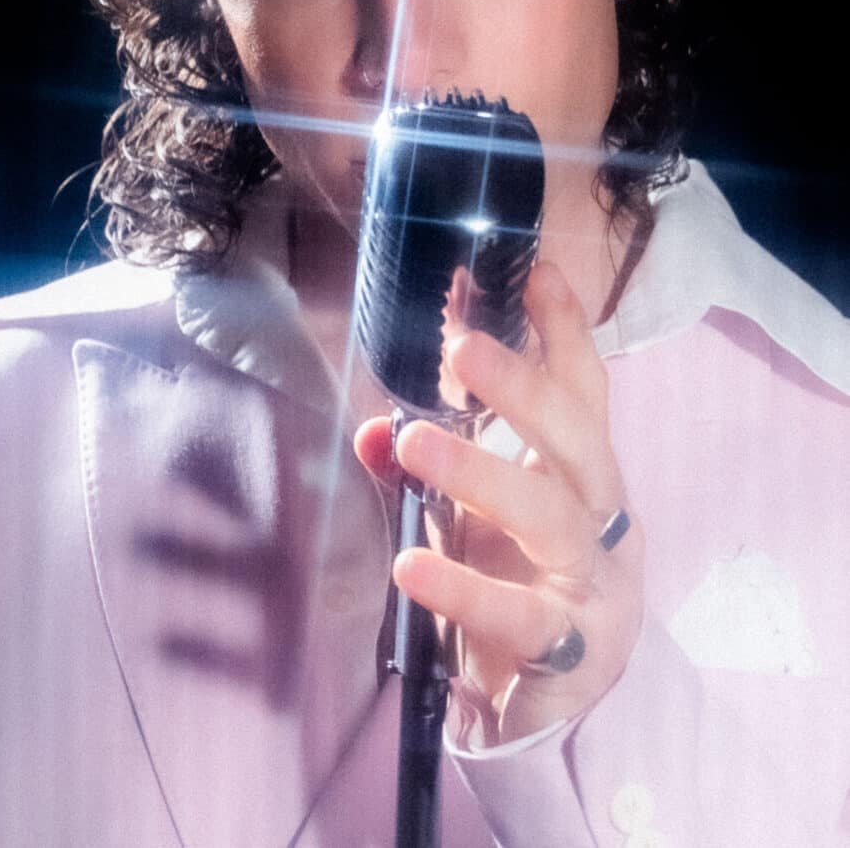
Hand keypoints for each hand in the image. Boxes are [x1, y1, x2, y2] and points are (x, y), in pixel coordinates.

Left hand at [354, 262, 643, 742]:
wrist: (544, 703)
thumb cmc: (510, 588)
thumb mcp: (466, 518)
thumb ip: (425, 472)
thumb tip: (373, 429)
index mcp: (581, 479)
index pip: (583, 393)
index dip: (564, 332)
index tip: (534, 272)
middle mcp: (603, 519)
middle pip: (578, 440)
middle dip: (524, 388)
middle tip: (461, 347)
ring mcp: (597, 585)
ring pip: (553, 517)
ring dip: (484, 473)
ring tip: (414, 443)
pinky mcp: (574, 651)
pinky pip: (521, 617)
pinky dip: (465, 589)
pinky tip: (411, 564)